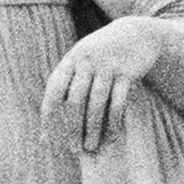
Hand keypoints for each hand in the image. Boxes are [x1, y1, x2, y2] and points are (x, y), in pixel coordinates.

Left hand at [42, 19, 168, 151]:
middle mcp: (87, 62)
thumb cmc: (101, 55)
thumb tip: (47, 120)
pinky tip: (112, 137)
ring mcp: (107, 66)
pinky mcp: (127, 72)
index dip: (50, 116)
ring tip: (91, 148)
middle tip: (73, 150)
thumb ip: (65, 85)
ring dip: (93, 129)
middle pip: (75, 101)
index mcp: (71, 60)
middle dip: (72, 128)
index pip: (54, 91)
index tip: (49, 139)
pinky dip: (114, 121)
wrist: (135, 33)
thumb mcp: (80, 61)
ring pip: (97, 103)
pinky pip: (118, 101)